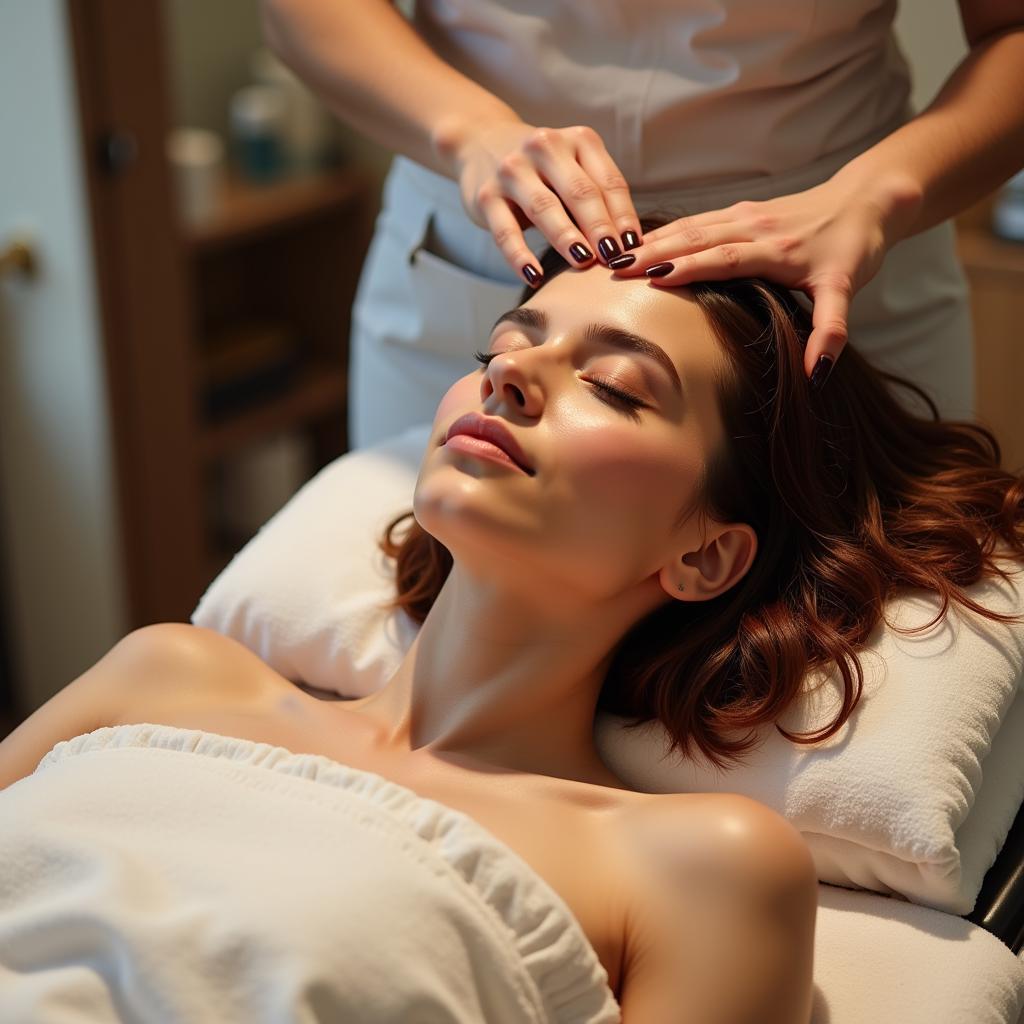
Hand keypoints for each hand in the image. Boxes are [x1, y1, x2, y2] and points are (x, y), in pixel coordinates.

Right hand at [452, 120, 644, 286]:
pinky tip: (534, 277)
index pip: (608, 182)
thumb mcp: (574, 170)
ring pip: (544, 208)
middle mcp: (544, 147)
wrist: (482, 144)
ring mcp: (512, 170)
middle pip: (580, 192)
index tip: (635, 248)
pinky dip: (520, 257)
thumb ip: (597, 198)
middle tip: (614, 258)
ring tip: (583, 262)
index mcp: (578, 140)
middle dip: (600, 227)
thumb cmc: (544, 171)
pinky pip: (505, 232)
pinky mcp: (486, 196)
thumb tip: (629, 247)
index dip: (624, 216)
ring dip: (566, 238)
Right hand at [609, 176, 892, 381]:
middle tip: (612, 272)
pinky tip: (641, 243)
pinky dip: (666, 232)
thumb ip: (831, 330)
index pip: (723, 259)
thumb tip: (817, 372)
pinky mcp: (741, 211)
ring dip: (652, 242)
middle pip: (696, 239)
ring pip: (691, 227)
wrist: (869, 200)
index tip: (649, 279)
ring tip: (614, 259)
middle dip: (653, 254)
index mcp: (776, 250)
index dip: (687, 268)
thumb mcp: (848, 290)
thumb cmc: (855, 248)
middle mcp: (755, 227)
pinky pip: (697, 221)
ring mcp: (746, 215)